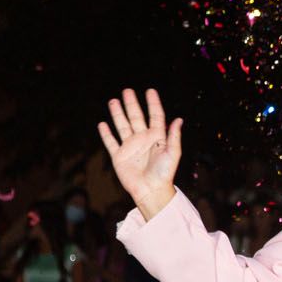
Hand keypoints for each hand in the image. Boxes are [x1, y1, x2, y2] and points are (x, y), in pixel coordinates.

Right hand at [98, 88, 183, 218]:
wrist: (151, 190)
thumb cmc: (164, 173)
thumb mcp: (172, 154)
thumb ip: (174, 137)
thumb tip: (179, 120)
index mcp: (157, 138)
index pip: (155, 116)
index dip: (153, 104)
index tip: (150, 91)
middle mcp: (143, 140)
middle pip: (136, 117)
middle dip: (132, 104)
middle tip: (127, 91)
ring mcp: (130, 147)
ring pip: (122, 126)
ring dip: (117, 114)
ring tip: (113, 101)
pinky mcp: (119, 156)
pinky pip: (111, 142)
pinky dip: (106, 134)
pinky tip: (103, 124)